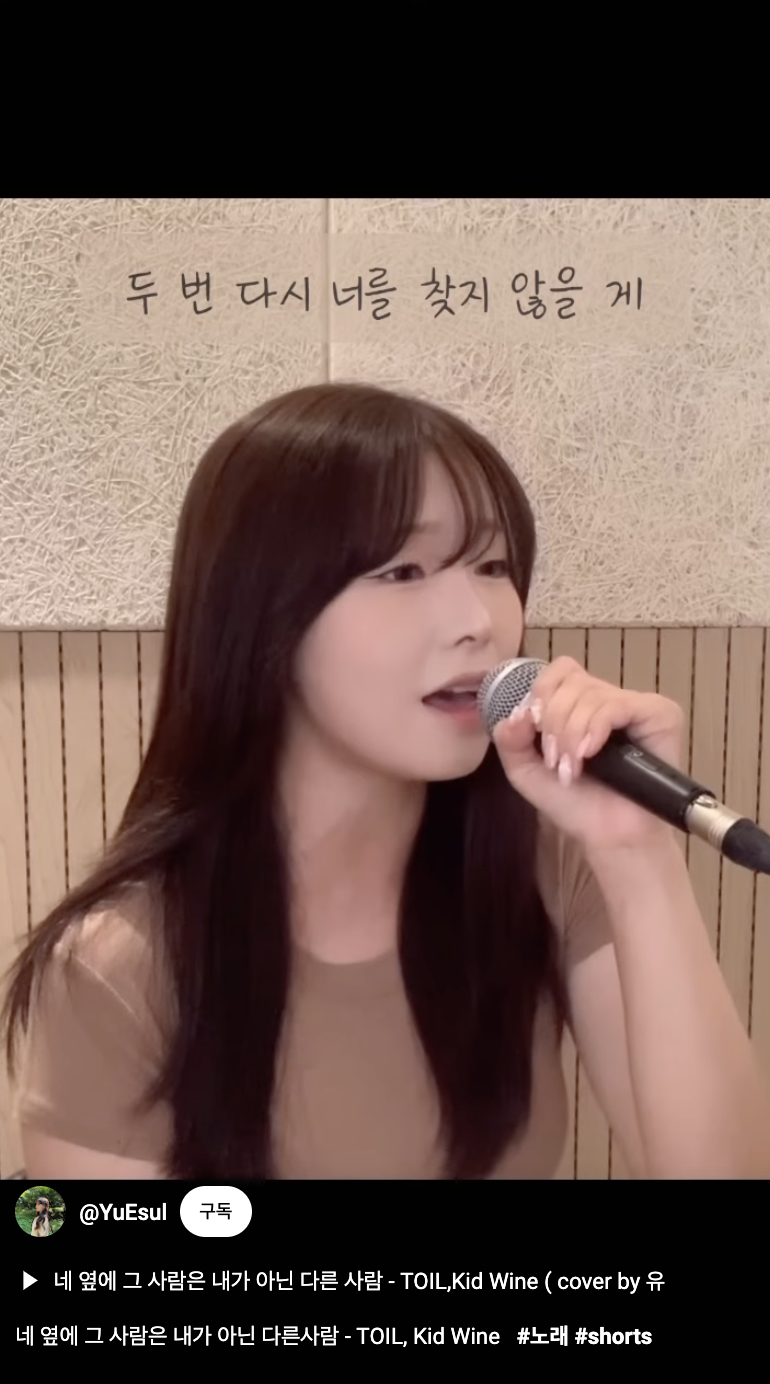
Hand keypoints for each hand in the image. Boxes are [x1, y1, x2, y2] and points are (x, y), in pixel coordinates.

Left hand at [492, 656, 685, 855]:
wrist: (609, 836)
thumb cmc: (575, 805)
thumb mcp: (527, 771)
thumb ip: (510, 740)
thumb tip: (516, 713)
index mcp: (580, 704)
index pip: (558, 671)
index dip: (541, 695)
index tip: (534, 731)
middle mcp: (608, 698)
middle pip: (569, 680)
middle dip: (553, 722)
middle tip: (555, 760)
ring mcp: (635, 705)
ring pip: (590, 693)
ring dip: (571, 734)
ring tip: (572, 768)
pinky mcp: (659, 714)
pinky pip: (617, 705)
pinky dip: (594, 728)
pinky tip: (590, 753)